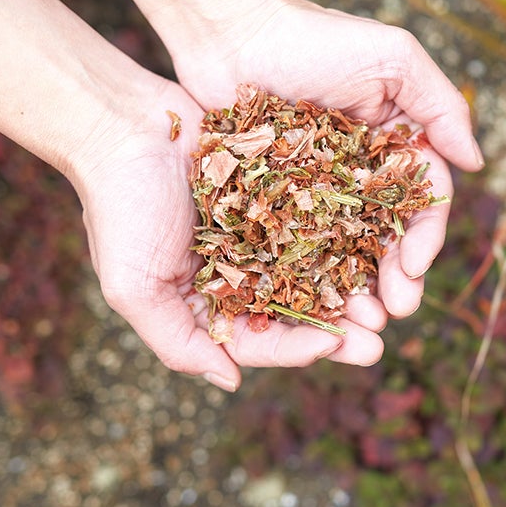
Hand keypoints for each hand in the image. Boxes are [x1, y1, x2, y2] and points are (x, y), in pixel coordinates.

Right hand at [73, 83, 387, 391]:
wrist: (121, 123)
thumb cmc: (118, 207)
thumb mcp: (133, 287)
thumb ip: (176, 341)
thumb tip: (230, 383)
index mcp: (210, 305)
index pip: (260, 341)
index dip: (296, 349)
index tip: (330, 347)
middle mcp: (243, 274)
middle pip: (299, 313)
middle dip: (340, 331)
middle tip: (379, 341)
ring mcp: (265, 234)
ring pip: (319, 269)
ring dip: (353, 288)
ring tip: (387, 299)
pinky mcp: (281, 192)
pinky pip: (322, 218)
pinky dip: (348, 233)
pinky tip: (378, 242)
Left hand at [172, 0, 483, 321]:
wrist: (233, 31)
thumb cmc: (315, 36)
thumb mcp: (394, 57)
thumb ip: (442, 104)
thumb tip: (477, 164)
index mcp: (397, 147)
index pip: (423, 202)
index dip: (425, 238)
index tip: (415, 266)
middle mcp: (362, 177)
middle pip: (389, 239)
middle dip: (398, 279)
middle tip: (396, 311)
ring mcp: (318, 193)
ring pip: (346, 254)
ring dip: (358, 291)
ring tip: (360, 322)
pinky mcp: (274, 203)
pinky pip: (296, 249)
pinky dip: (309, 280)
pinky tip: (313, 308)